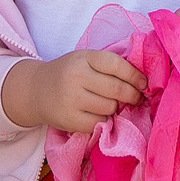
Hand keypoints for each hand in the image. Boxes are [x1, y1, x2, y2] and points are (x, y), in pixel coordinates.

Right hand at [4, 49, 145, 134]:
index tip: (144, 83)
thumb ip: (107, 65)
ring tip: (114, 105)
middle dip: (133, 95)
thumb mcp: (84, 60)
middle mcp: (76, 77)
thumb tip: (140, 80)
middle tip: (138, 98)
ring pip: (110, 107)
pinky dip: (104, 120)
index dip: (135, 75)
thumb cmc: (68, 73)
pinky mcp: (70, 120)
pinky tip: (100, 114)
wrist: (36, 91)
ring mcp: (72, 100)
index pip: (116, 65)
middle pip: (116, 89)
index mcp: (83, 58)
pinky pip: (99, 122)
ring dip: (117, 108)